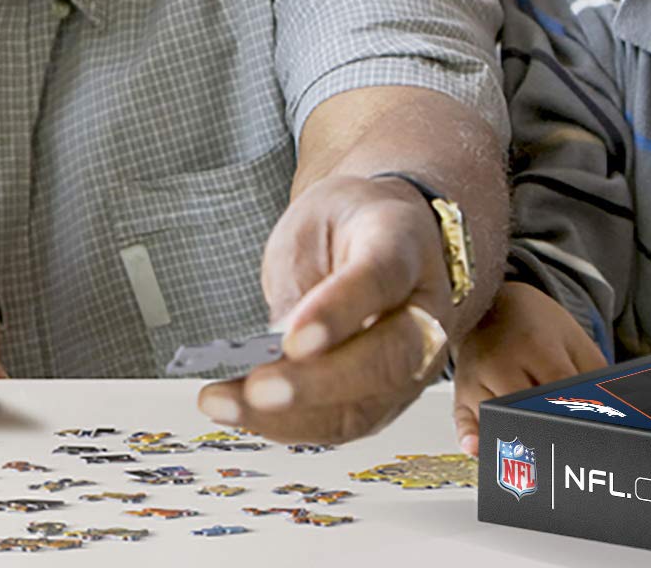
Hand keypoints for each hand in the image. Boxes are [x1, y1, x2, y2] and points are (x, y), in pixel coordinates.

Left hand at [197, 174, 456, 443]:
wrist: (380, 236)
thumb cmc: (346, 227)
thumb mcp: (316, 225)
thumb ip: (304, 282)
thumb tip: (275, 346)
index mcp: (405, 246)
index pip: (381, 280)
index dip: (338, 311)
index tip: (292, 338)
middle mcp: (424, 311)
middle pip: (388, 359)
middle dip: (317, 383)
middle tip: (257, 389)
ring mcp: (413, 363)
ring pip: (365, 406)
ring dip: (291, 417)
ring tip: (226, 404)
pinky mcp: (386, 398)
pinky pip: (341, 424)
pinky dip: (286, 426)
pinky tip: (241, 412)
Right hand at [450, 281, 607, 451]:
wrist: (491, 303)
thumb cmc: (535, 325)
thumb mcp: (573, 339)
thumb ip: (594, 374)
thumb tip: (613, 412)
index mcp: (534, 344)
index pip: (558, 386)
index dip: (575, 410)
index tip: (592, 429)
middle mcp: (499, 362)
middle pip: (523, 406)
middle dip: (547, 427)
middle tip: (570, 449)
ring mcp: (475, 379)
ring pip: (493, 418)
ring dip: (515, 439)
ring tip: (537, 458)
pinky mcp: (460, 393)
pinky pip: (463, 421)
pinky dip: (471, 437)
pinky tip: (480, 449)